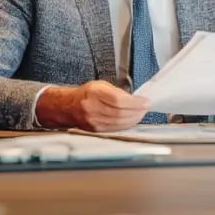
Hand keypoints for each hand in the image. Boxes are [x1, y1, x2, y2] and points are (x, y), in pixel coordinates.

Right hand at [36, 80, 150, 131]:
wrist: (69, 106)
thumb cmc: (86, 94)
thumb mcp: (102, 86)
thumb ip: (118, 92)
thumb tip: (136, 99)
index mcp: (94, 93)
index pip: (119, 100)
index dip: (135, 102)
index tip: (145, 102)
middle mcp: (92, 107)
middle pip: (120, 112)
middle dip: (137, 111)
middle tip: (145, 108)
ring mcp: (93, 120)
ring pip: (118, 122)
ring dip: (133, 119)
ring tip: (140, 114)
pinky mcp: (95, 129)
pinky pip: (115, 128)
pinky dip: (126, 124)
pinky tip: (131, 120)